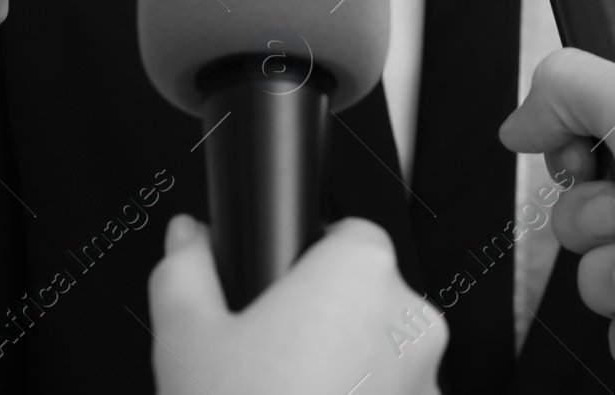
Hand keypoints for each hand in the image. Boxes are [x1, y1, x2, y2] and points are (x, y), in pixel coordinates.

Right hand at [146, 214, 445, 394]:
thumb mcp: (185, 339)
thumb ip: (185, 271)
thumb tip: (187, 236)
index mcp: (359, 270)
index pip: (346, 233)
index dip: (304, 260)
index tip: (275, 292)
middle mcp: (410, 318)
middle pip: (365, 297)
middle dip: (322, 321)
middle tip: (265, 360)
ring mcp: (429, 379)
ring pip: (382, 355)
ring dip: (344, 371)